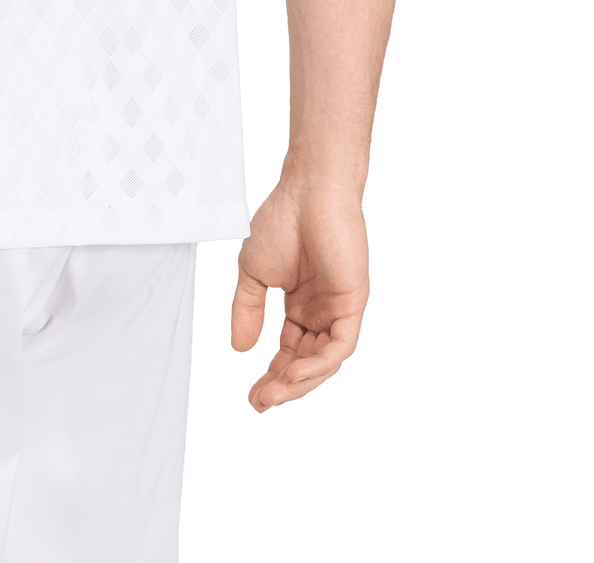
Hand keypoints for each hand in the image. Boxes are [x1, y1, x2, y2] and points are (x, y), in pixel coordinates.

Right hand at [229, 178, 370, 413]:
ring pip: (324, 361)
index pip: (290, 352)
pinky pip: (339, 346)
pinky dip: (318, 364)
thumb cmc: (281, 221)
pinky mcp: (353, 303)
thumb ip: (247, 310)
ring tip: (273, 393)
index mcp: (301, 305)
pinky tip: (295, 372)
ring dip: (300, 381)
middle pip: (307, 362)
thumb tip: (240, 349)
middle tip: (261, 402)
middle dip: (285, 386)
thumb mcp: (253, 273)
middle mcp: (322, 312)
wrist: (305, 191)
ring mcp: (339, 309)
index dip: (272, 375)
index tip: (253, 397)